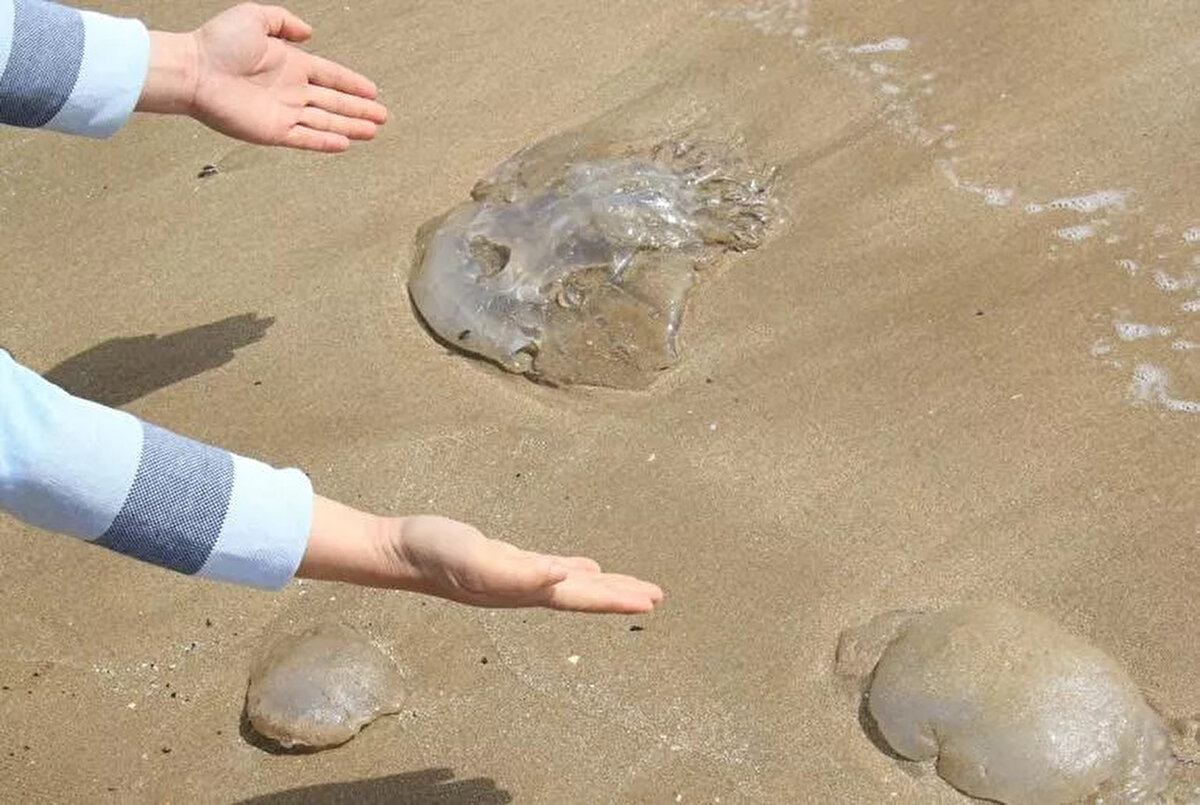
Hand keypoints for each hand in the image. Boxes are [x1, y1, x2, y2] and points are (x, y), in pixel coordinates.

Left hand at [139, 4, 386, 151]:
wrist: (193, 70)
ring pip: (326, 121)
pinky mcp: (273, 131)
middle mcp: (290, 91)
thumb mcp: (254, 17)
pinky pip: (306, 138)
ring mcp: (283, 112)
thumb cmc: (217, 42)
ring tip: (373, 132)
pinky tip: (345, 144)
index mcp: (290, 64)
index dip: (352, 83)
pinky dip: (326, 142)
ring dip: (350, 126)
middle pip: (334, 101)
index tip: (372, 90)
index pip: (330, 75)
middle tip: (382, 116)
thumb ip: (283, 22)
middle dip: (359, 109)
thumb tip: (308, 33)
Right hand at [296, 497, 664, 613]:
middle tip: (655, 597)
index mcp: (525, 590)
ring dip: (599, 587)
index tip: (652, 600)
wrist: (396, 552)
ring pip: (567, 584)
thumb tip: (563, 578)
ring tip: (627, 587)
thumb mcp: (477, 559)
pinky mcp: (501, 560)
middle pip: (581, 595)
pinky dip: (570, 570)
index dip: (617, 598)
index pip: (582, 597)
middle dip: (618, 595)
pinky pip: (547, 569)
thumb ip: (519, 572)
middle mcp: (523, 589)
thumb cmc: (434, 555)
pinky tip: (577, 568)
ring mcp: (512, 577)